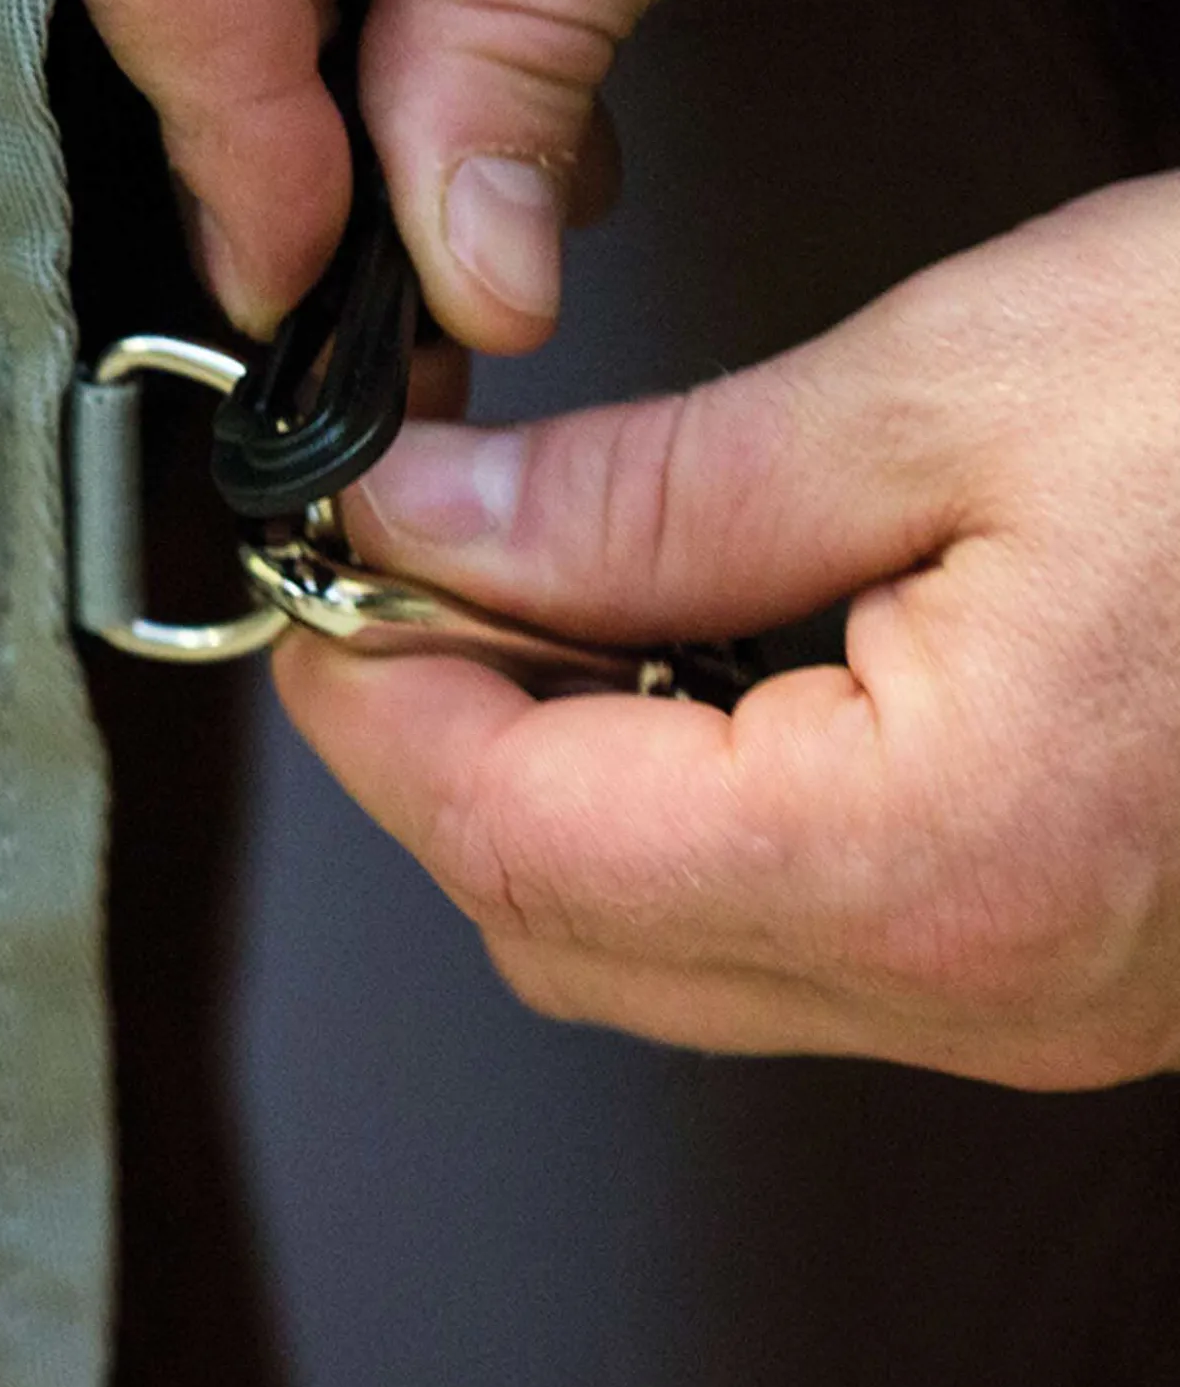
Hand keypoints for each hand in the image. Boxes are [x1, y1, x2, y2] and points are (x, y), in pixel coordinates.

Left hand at [277, 178, 1179, 1089]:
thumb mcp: (950, 386)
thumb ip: (649, 492)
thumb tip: (431, 518)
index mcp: (942, 854)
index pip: (517, 841)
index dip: (371, 697)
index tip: (330, 569)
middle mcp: (984, 982)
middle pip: (563, 928)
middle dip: (443, 746)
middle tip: (421, 561)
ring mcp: (1028, 1000)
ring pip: (664, 948)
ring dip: (558, 775)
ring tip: (558, 579)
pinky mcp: (1055, 960)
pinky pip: (791, 933)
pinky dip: (688, 800)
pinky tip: (704, 650)